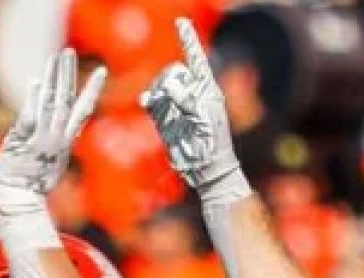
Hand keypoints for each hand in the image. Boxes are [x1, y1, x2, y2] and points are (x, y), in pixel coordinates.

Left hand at [0, 47, 104, 213]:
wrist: (18, 199)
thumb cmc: (31, 182)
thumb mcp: (49, 159)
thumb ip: (53, 138)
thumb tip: (64, 126)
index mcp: (65, 141)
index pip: (82, 110)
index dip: (91, 89)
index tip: (101, 71)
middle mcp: (58, 138)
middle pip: (68, 101)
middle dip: (69, 75)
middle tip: (69, 52)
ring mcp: (44, 140)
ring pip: (54, 105)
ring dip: (55, 80)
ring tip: (56, 58)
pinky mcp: (28, 142)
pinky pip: (33, 117)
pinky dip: (36, 99)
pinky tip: (38, 82)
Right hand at [140, 18, 248, 208]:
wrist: (207, 169)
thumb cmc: (214, 144)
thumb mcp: (205, 119)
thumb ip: (188, 100)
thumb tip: (169, 86)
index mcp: (207, 88)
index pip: (196, 58)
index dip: (187, 39)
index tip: (180, 21)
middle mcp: (191, 93)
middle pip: (172, 71)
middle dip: (171, 81)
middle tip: (179, 102)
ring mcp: (176, 105)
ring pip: (159, 85)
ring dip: (160, 93)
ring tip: (169, 111)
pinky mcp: (164, 118)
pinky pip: (152, 100)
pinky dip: (149, 99)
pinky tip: (149, 103)